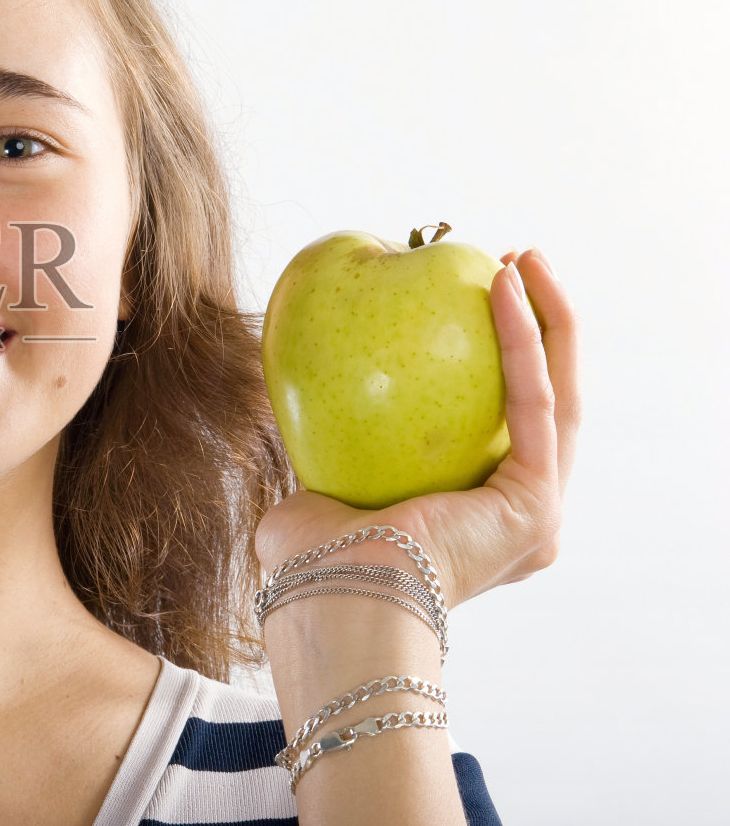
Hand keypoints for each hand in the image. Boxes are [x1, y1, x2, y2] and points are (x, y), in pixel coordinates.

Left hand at [255, 246, 580, 606]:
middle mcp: (519, 520)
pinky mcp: (535, 504)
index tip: (475, 296)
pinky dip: (522, 337)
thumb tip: (299, 389)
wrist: (331, 601)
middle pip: (546, 402)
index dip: (500, 357)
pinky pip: (531, 401)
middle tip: (514, 263)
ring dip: (549, 318)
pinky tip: (502, 284)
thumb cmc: (311, 561)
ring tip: (524, 257)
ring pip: (559, 394)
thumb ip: (327, 447)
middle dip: (540, 326)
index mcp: (475, 521)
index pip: (500, 424)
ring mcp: (536, 516)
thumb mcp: (317, 489)